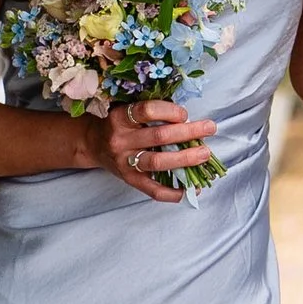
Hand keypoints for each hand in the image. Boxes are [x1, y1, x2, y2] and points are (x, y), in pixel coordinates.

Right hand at [96, 96, 217, 200]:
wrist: (93, 144)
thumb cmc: (119, 124)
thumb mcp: (128, 112)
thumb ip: (153, 114)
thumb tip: (189, 121)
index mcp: (120, 118)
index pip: (146, 111)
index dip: (170, 111)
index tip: (185, 113)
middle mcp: (120, 140)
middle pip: (158, 136)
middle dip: (188, 132)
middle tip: (209, 128)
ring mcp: (124, 162)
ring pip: (158, 162)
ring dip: (185, 158)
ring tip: (205, 154)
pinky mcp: (129, 180)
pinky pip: (153, 190)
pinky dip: (173, 192)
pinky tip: (191, 189)